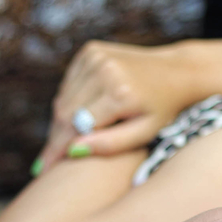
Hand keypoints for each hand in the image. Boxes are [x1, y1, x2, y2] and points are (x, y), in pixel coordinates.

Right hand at [34, 40, 197, 173]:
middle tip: (50, 162)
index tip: (44, 170)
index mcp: (119, 92)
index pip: (76, 126)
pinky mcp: (91, 51)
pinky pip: (69, 84)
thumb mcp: (144, 133)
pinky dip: (71, 102)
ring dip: (62, 122)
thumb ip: (111, 144)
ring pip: (64, 99)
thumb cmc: (162, 110)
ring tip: (68, 141)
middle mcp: (105, 70)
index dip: (58, 149)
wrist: (177, 72)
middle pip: (65, 112)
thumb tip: (74, 151)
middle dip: (57, 138)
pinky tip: (83, 114)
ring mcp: (96, 56)